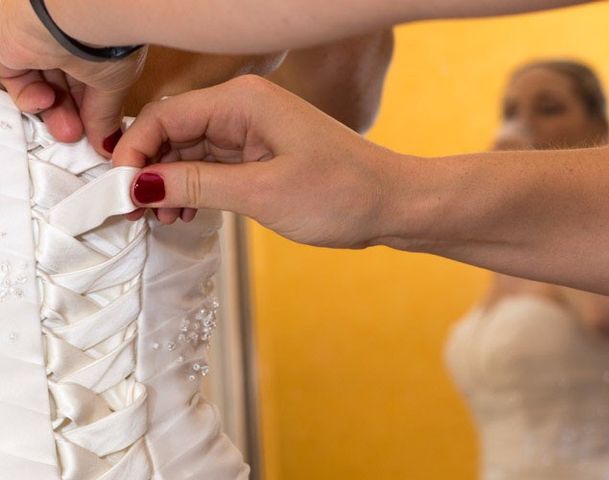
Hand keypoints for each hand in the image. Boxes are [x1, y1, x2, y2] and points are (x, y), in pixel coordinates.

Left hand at [0, 0, 146, 153]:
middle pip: (65, 88)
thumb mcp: (114, 86)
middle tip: (79, 135)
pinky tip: (47, 100)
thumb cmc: (106, 37)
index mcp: (96, 43)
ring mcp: (37, 43)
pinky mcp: (9, 46)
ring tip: (68, 128)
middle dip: (72, 117)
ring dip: (54, 113)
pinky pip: (16, 81)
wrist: (79, 14)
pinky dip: (30, 98)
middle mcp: (66, 40)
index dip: (92, 111)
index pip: (89, 83)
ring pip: (41, 87)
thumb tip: (109, 142)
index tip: (98, 133)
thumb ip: (105, 116)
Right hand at [113, 75, 394, 248]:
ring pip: (191, 152)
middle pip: (174, 132)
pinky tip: (187, 212)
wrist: (391, 204)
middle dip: (149, 171)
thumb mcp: (261, 192)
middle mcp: (244, 109)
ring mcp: (253, 132)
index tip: (119, 192)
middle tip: (134, 213)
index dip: (135, 152)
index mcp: (243, 102)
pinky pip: (213, 166)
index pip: (166, 116)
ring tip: (164, 219)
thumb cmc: (340, 193)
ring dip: (171, 183)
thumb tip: (139, 184)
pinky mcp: (261, 154)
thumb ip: (196, 184)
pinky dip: (195, 188)